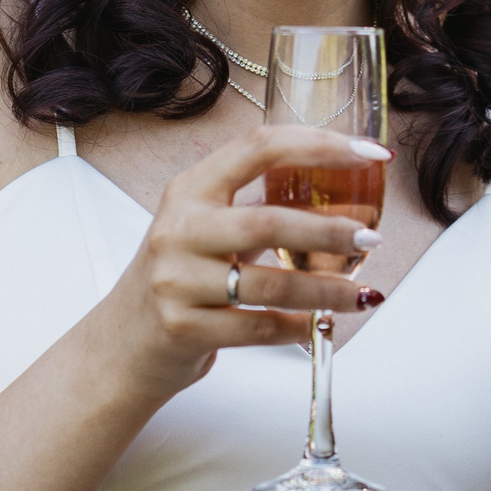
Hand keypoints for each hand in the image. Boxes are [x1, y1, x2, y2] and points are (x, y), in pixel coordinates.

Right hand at [99, 124, 390, 399]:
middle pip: (268, 221)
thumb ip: (255, 208)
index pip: (259, 147)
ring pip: (271, 283)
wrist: (121, 345)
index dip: (320, 145)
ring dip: (327, 290)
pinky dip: (297, 327)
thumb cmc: (176, 279)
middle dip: (329, 230)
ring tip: (362, 293)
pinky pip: (258, 327)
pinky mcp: (184, 328)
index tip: (368, 154)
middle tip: (370, 238)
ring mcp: (177, 280)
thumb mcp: (201, 228)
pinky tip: (320, 325)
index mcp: (190, 189)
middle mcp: (180, 229)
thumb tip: (337, 195)